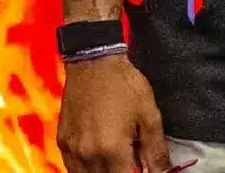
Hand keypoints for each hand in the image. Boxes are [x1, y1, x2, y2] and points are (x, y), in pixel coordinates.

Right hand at [57, 53, 171, 172]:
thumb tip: (162, 171)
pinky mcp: (62, 142)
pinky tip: (100, 158)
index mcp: (111, 150)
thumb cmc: (124, 85)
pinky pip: (72, 168)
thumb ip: (155, 148)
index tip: (144, 169)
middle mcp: (87, 155)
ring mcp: (71, 150)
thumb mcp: (149, 114)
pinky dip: (87, 169)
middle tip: (133, 162)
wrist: (94, 62)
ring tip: (119, 160)